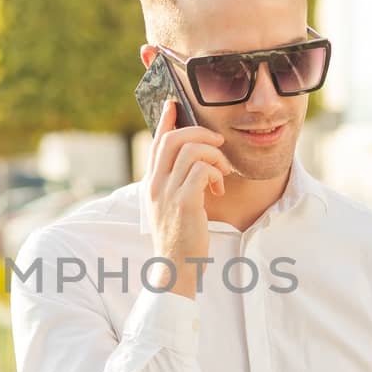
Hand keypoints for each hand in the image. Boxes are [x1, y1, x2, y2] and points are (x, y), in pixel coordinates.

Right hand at [146, 97, 235, 297]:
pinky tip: (218, 190)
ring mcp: (167, 193)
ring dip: (214, 157)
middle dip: (200, 133)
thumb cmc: (179, 239)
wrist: (175, 268)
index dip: (166, 120)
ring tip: (220, 175)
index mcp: (151, 183)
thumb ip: (177, 185)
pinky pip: (202, 171)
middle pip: (174, 139)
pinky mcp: (184, 203)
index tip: (174, 104)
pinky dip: (215, 175)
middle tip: (218, 144)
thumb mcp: (171, 207)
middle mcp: (155, 185)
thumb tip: (196, 163)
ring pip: (192, 151)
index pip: (156, 143)